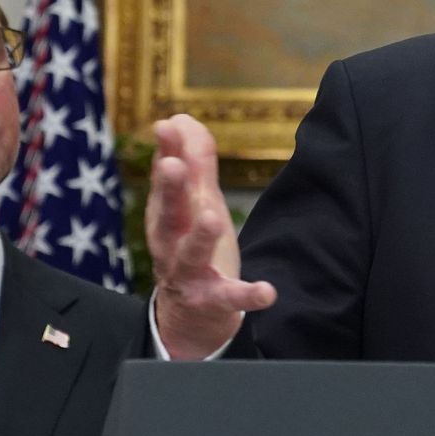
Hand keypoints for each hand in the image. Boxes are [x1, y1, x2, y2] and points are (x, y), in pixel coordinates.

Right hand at [147, 114, 275, 358]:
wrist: (189, 315)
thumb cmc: (191, 247)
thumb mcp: (195, 205)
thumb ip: (193, 165)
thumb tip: (180, 120)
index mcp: (168, 217)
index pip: (167, 182)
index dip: (167, 153)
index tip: (167, 125)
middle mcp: (171, 244)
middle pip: (168, 214)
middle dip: (169, 190)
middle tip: (173, 165)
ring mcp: (189, 275)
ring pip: (190, 255)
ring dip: (200, 236)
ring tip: (212, 216)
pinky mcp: (212, 302)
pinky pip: (229, 298)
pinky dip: (247, 295)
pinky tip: (267, 291)